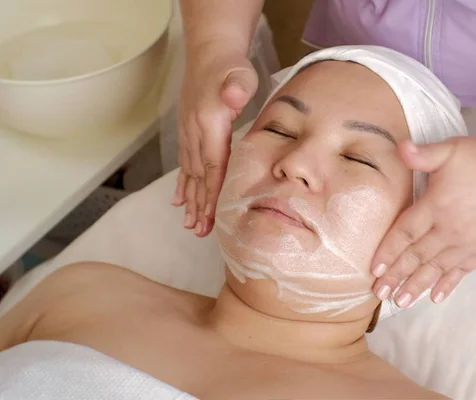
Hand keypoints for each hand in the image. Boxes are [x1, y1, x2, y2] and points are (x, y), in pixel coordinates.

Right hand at [172, 42, 258, 235]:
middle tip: (200, 232)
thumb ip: (237, 86)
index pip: (212, 166)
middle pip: (198, 177)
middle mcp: (194, 133)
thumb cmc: (229, 66)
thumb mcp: (238, 72)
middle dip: (200, 206)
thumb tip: (233, 96)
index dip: (212, 194)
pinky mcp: (189, 132)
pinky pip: (185, 163)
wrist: (210, 53)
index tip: (213, 218)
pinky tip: (179, 199)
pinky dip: (183, 183)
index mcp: (208, 125)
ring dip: (191, 200)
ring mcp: (189, 134)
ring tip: (190, 225)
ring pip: (190, 173)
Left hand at [371, 136, 475, 306]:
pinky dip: (447, 284)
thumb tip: (400, 148)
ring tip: (400, 302)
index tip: (373, 268)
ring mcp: (468, 243)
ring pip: (436, 269)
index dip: (388, 252)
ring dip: (416, 286)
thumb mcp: (451, 150)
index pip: (405, 234)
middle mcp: (450, 230)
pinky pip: (461, 271)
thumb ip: (423, 154)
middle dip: (396, 276)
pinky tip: (436, 297)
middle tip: (378, 293)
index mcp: (437, 206)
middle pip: (416, 257)